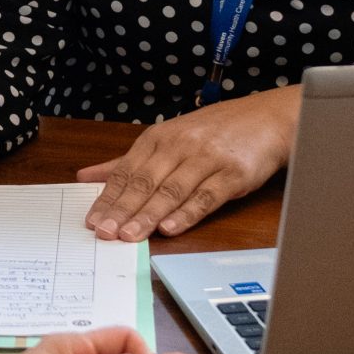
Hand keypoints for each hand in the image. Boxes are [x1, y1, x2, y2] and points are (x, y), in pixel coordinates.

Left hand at [77, 87, 300, 241]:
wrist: (267, 118)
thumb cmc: (214, 131)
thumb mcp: (167, 138)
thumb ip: (127, 161)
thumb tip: (86, 177)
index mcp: (158, 138)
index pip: (126, 171)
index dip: (108, 198)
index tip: (92, 222)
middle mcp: (180, 146)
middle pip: (145, 182)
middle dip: (123, 209)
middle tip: (105, 233)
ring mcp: (207, 159)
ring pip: (172, 190)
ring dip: (149, 215)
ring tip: (129, 235)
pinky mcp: (233, 174)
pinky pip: (206, 196)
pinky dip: (187, 213)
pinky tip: (170, 228)